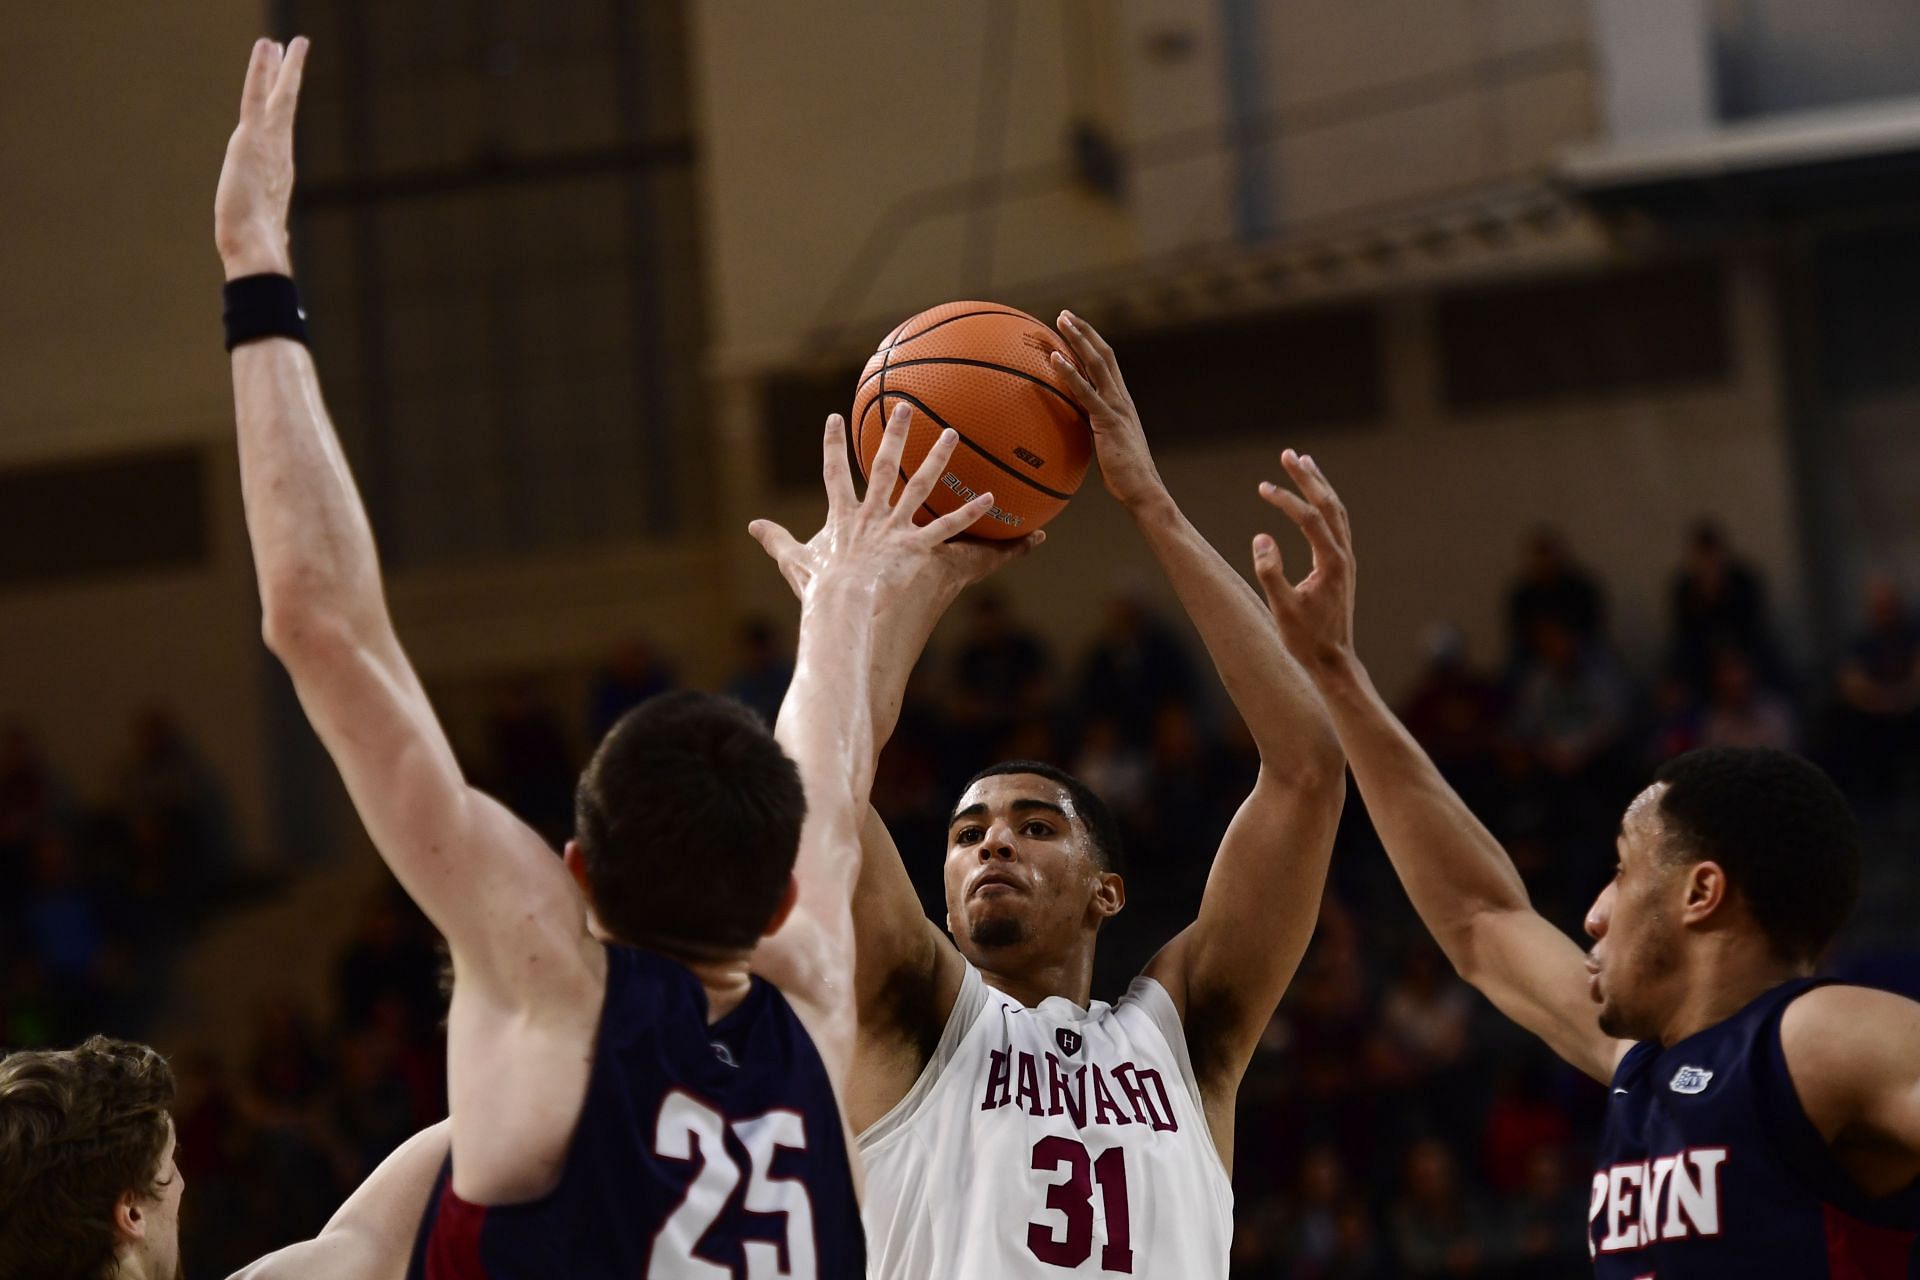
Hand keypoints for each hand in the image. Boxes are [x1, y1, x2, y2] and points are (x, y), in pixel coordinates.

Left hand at [215, 37, 308, 278]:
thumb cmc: (258, 248)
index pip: (281, 128)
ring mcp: (270, 144)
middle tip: (295, 47)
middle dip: (290, 76)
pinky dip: (263, 70)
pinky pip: (258, 96)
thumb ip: (269, 229)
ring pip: (278, 96)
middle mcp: (280, 152)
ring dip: (281, 66)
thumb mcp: (263, 231)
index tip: (288, 84)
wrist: (257, 249)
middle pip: (286, 105)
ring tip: (285, 41)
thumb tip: (277, 252)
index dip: (284, 104)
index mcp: (279, 170)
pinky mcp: (252, 138)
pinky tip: (267, 47)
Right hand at [750, 404, 1043, 612]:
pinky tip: (991, 498)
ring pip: (920, 485)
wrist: (839, 605)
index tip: (834, 418)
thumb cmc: (817, 588)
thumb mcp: (793, 560)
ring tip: (951, 432)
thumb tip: (753, 526)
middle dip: (894, 434)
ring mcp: (894, 528)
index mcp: (842, 516)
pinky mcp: (915, 547)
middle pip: (884, 466)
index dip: (833, 445)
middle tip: (905, 405)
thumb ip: (775, 540)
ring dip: (937, 458)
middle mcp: (871, 514)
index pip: (834, 473)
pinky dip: (969, 513)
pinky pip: (947, 527)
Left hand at [1049, 311, 1165, 509]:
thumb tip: (1075, 432)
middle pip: (1103, 355)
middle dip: (1083, 332)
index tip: (1076, 328)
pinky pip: (1086, 392)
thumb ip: (1094, 433)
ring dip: (1078, 339)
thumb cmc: (1124, 476)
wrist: (1143, 490)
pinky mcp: (1108, 421)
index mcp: (1122, 403)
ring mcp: (1116, 407)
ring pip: (1096, 364)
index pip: (1107, 365)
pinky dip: (1069, 373)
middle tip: (1064, 314)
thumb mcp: (1106, 448)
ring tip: (1060, 321)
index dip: (1092, 344)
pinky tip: (1054, 359)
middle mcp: (1121, 399)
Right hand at [1252, 450, 1355, 671]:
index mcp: (1331, 563)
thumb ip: (1270, 572)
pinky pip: (1336, 525)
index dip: (1286, 500)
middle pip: (1329, 505)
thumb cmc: (1305, 639)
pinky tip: (1313, 500)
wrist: (1333, 661)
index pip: (1309, 519)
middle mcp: (1343, 556)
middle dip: (1308, 478)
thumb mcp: (1282, 608)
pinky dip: (1324, 505)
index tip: (1262, 487)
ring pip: (1336, 512)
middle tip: (1288, 454)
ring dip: (1320, 486)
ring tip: (1303, 464)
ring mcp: (1345, 560)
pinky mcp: (1341, 567)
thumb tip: (1261, 538)